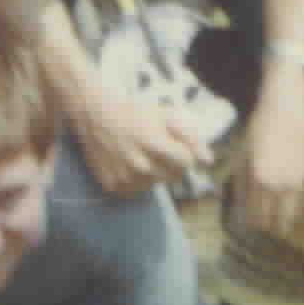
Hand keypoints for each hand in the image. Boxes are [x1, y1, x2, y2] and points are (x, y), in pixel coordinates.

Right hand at [75, 78, 207, 194]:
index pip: (187, 162)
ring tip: (141, 154)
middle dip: (172, 163)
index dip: (183, 152)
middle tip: (157, 148)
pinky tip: (129, 164)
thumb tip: (208, 162)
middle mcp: (139, 164)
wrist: (95, 115)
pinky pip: (137, 191)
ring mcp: (124, 178)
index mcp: (154, 144)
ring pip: (156, 184)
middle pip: (174, 176)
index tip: (173, 143)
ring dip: (155, 173)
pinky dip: (137, 181)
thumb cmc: (135, 112)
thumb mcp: (166, 116)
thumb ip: (191, 138)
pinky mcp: (112, 187)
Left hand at [241, 67, 303, 235]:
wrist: (287, 105)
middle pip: (280, 218)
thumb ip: (241, 181)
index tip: (255, 227)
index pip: (258, 214)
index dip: (255, 223)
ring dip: (293, 219)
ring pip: (299, 211)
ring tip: (290, 224)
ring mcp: (303, 178)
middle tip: (274, 230)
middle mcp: (283, 184)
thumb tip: (240, 204)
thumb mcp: (243, 153)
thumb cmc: (260, 126)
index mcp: (261, 180)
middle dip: (275, 226)